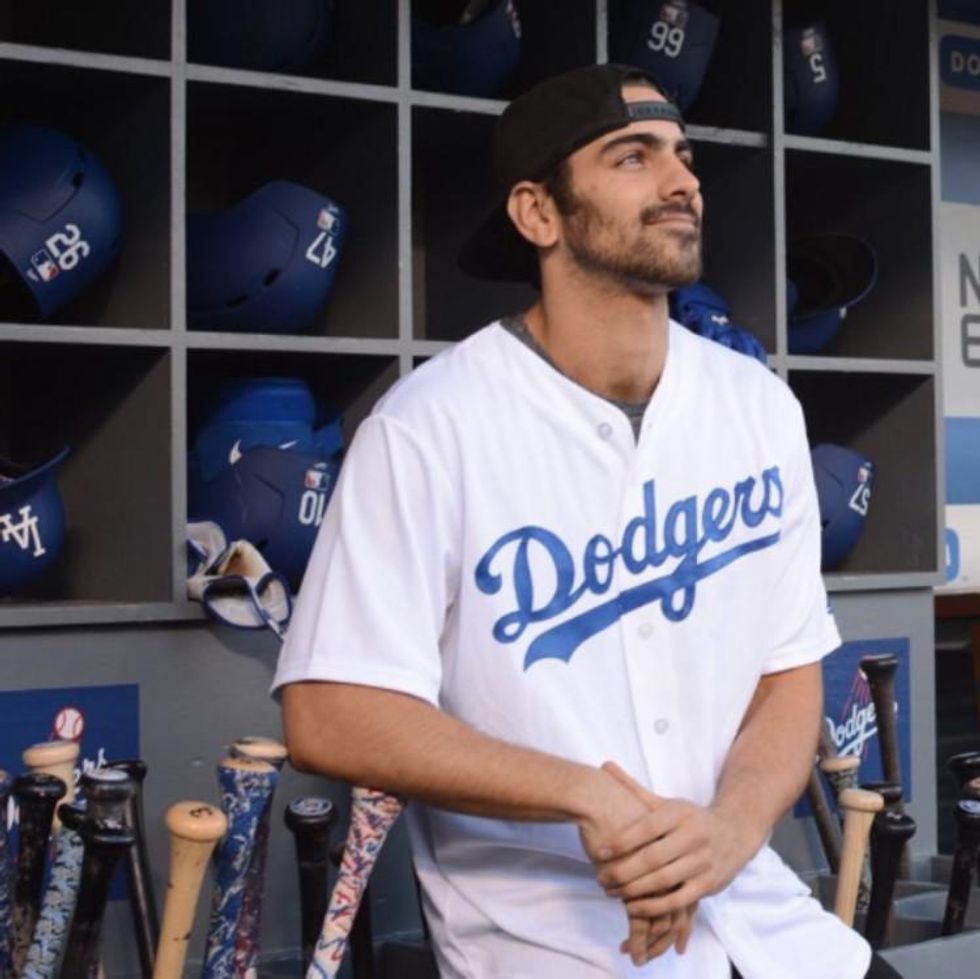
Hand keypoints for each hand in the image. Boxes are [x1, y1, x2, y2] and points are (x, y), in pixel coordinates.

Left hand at [577, 766, 695, 965]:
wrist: (735, 833)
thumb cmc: (689, 818)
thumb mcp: (665, 802)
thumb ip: (633, 788)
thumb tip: (604, 765)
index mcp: (679, 814)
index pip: (647, 828)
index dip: (622, 841)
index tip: (599, 851)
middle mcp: (693, 836)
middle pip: (653, 858)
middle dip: (623, 871)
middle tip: (600, 878)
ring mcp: (702, 862)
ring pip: (663, 881)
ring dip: (634, 891)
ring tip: (611, 892)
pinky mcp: (708, 885)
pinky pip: (678, 900)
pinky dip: (653, 906)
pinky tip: (632, 907)